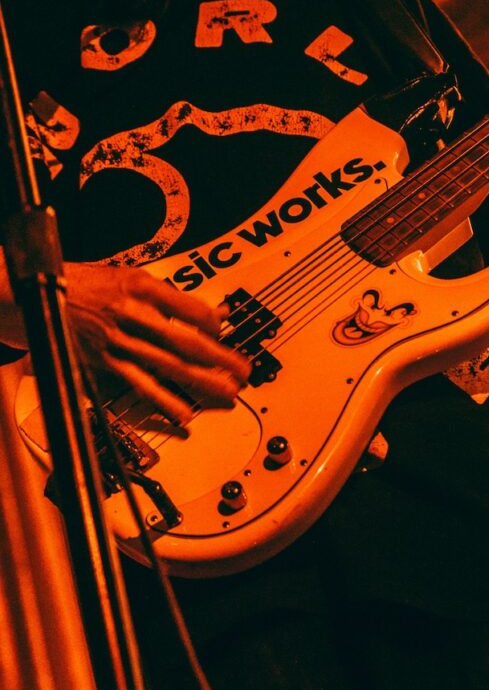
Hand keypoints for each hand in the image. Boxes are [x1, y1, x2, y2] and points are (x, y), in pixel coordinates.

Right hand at [64, 262, 250, 424]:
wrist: (44, 293)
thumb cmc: (91, 284)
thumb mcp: (132, 276)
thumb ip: (171, 296)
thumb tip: (212, 313)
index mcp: (141, 286)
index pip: (189, 308)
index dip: (213, 323)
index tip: (224, 332)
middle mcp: (132, 313)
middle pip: (184, 340)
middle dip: (218, 358)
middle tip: (242, 370)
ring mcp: (118, 341)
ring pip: (167, 365)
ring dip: (200, 381)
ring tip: (226, 391)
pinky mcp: (105, 362)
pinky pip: (139, 384)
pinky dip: (163, 401)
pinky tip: (183, 413)